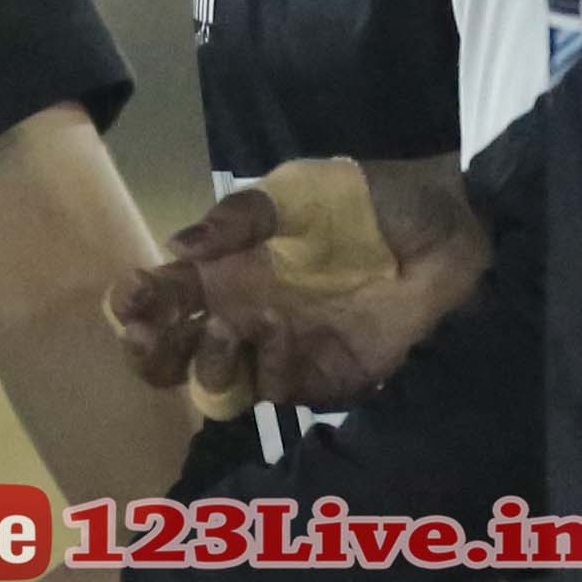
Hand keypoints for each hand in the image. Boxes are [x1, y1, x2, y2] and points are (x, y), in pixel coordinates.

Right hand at [111, 158, 490, 413]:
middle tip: (150, 336)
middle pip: (175, 355)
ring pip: (216, 385)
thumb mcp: (300, 190)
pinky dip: (268, 369)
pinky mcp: (323, 378)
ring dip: (205, 365)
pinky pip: (276, 391)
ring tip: (224, 330)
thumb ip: (240, 216)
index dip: (137, 303)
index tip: (130, 297)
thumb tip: (177, 247)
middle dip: (151, 352)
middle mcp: (245, 313)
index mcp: (229, 267)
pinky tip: (280, 332)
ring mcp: (282, 350)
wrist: (452, 231)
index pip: (166, 295)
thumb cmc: (371, 201)